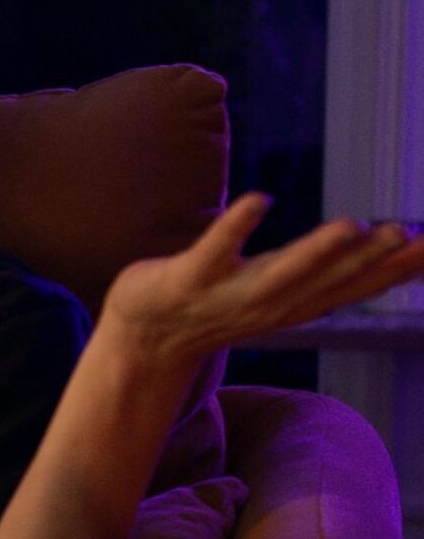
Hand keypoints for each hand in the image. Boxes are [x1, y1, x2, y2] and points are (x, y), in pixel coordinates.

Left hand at [101, 194, 423, 367]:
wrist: (141, 338)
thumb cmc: (217, 304)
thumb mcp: (279, 292)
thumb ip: (326, 273)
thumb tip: (377, 249)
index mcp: (290, 305)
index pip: (349, 290)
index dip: (391, 273)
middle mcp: (265, 305)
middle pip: (322, 283)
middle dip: (365, 261)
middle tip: (404, 235)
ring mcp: (224, 294)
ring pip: (277, 274)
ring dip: (314, 252)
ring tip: (352, 225)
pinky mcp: (186, 279)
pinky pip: (213, 251)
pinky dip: (235, 227)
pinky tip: (260, 199)